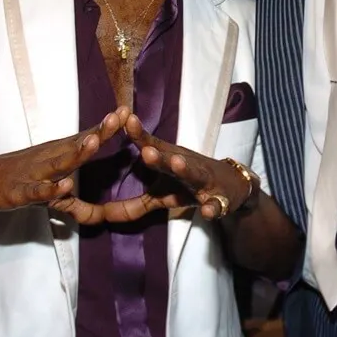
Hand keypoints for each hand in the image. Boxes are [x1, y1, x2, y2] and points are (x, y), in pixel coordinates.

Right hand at [0, 109, 125, 222]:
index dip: (107, 127)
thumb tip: (97, 215)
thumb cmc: (17, 179)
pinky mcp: (18, 192)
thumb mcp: (49, 190)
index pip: (86, 138)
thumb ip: (73, 200)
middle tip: (120, 117)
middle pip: (78, 145)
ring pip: (59, 163)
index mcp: (58, 154)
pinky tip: (64, 185)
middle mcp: (49, 159)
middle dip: (100, 132)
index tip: (127, 111)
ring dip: (77, 153)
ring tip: (94, 141)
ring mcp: (34, 174)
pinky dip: (50, 189)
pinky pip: (37, 191)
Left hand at [103, 114, 257, 222]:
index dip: (138, 135)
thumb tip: (104, 215)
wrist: (233, 187)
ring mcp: (204, 182)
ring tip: (178, 163)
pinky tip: (209, 211)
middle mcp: (187, 166)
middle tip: (146, 150)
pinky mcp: (220, 199)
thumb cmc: (190, 185)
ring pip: (195, 174)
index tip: (125, 121)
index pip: (152, 146)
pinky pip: (216, 204)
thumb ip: (136, 202)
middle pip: (171, 159)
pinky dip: (213, 207)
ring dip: (186, 169)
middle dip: (159, 156)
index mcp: (171, 161)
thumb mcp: (162, 193)